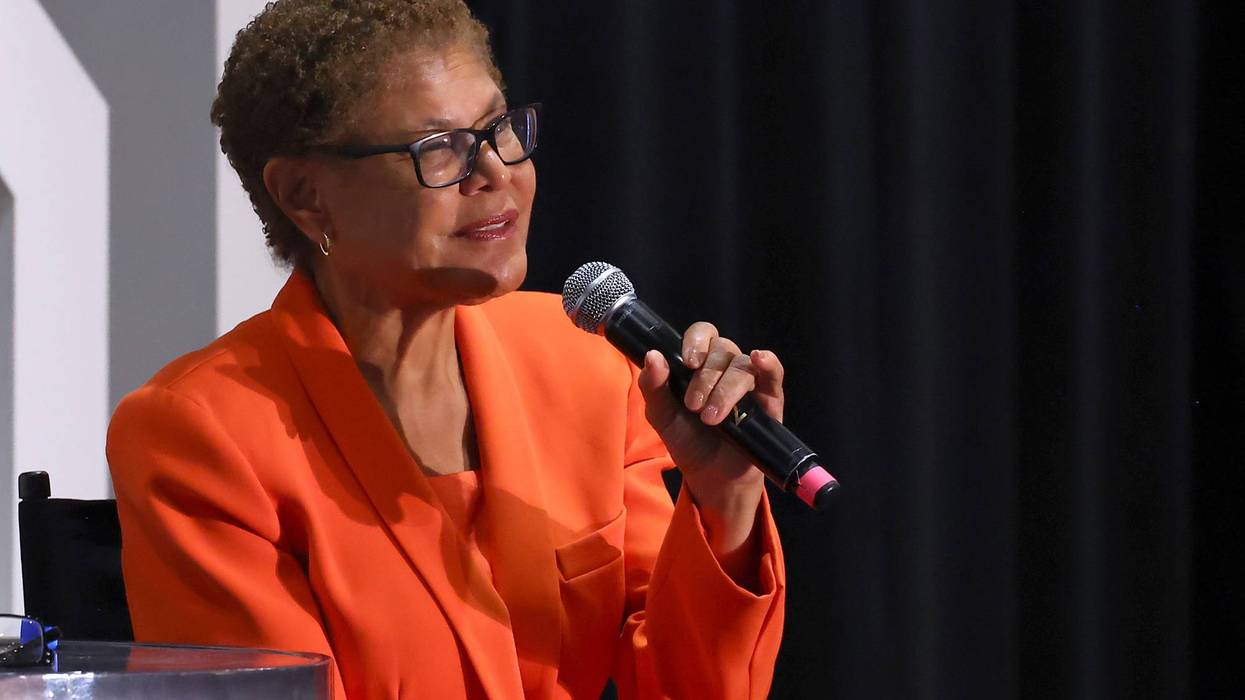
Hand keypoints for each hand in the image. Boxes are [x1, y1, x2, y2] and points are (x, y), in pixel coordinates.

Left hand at [636, 322, 785, 578]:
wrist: (711, 478)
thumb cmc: (688, 442)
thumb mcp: (661, 416)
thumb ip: (653, 387)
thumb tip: (652, 355)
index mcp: (700, 364)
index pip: (702, 334)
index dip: (695, 341)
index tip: (687, 363)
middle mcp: (726, 368)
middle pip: (722, 349)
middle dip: (705, 378)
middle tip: (693, 407)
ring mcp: (749, 382)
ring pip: (742, 366)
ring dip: (725, 389)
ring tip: (711, 419)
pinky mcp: (770, 399)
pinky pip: (773, 373)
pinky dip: (768, 364)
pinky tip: (759, 359)